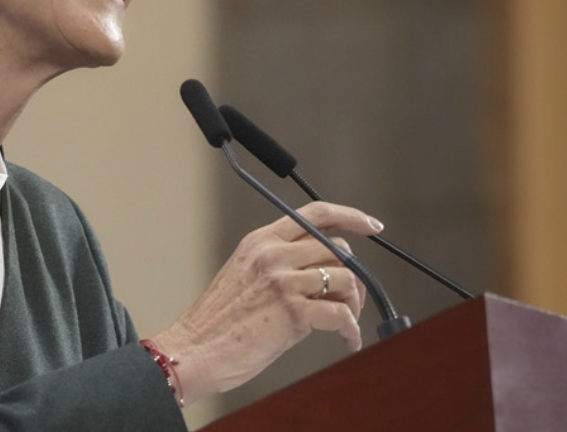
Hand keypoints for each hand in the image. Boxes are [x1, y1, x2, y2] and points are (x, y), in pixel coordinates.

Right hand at [147, 201, 382, 402]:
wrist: (193, 351)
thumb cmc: (218, 324)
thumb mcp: (246, 277)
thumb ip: (280, 266)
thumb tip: (324, 274)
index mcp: (261, 241)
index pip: (315, 215)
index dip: (351, 216)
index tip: (372, 226)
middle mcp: (273, 254)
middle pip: (338, 248)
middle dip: (353, 276)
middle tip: (350, 300)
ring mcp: (283, 281)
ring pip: (345, 278)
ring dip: (353, 304)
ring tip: (345, 324)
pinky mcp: (292, 311)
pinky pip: (341, 314)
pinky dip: (351, 330)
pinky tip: (347, 341)